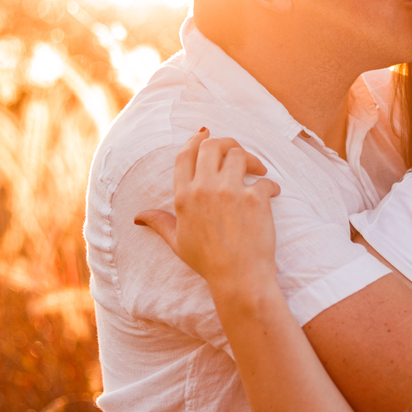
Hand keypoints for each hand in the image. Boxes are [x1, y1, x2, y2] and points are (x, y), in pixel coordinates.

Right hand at [134, 129, 280, 294]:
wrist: (238, 278)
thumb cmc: (208, 262)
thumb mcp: (178, 242)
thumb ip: (159, 223)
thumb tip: (138, 216)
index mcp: (184, 196)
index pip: (185, 154)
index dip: (195, 139)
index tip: (206, 133)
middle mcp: (204, 189)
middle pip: (213, 145)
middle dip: (227, 143)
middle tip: (239, 154)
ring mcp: (230, 192)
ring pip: (239, 154)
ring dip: (251, 160)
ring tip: (258, 172)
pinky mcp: (255, 198)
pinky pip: (264, 180)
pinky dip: (271, 185)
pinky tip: (273, 193)